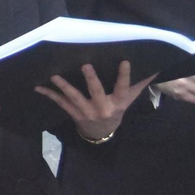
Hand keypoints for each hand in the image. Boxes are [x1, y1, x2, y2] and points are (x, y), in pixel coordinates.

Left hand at [35, 61, 156, 140]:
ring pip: (75, 97)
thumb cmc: (116, 110)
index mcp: (117, 103)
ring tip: (54, 75)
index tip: (124, 61)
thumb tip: (156, 68)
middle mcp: (102, 107)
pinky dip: (49, 94)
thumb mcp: (129, 100)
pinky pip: (61, 103)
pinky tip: (38, 87)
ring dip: (64, 86)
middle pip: (97, 92)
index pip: (123, 88)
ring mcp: (87, 111)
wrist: (102, 134)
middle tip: (85, 65)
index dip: (124, 75)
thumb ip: (139, 84)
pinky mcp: (74, 114)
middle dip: (91, 80)